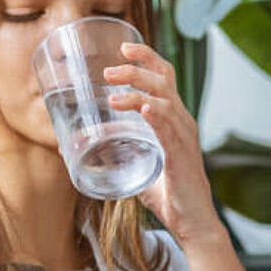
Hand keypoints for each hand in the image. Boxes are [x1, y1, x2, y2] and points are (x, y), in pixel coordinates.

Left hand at [103, 42, 225, 247]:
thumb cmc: (170, 195)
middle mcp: (182, 123)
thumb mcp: (138, 166)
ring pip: (164, 101)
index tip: (125, 47)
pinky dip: (157, 116)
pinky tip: (143, 109)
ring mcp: (184, 138)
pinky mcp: (182, 156)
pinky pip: (170, 130)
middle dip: (136, 69)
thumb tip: (76, 146)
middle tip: (110, 70)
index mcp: (175, 120)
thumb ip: (114, 151)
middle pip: (164, 81)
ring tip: (114, 91)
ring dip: (138, 91)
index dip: (147, 58)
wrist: (194, 223)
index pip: (165, 77)